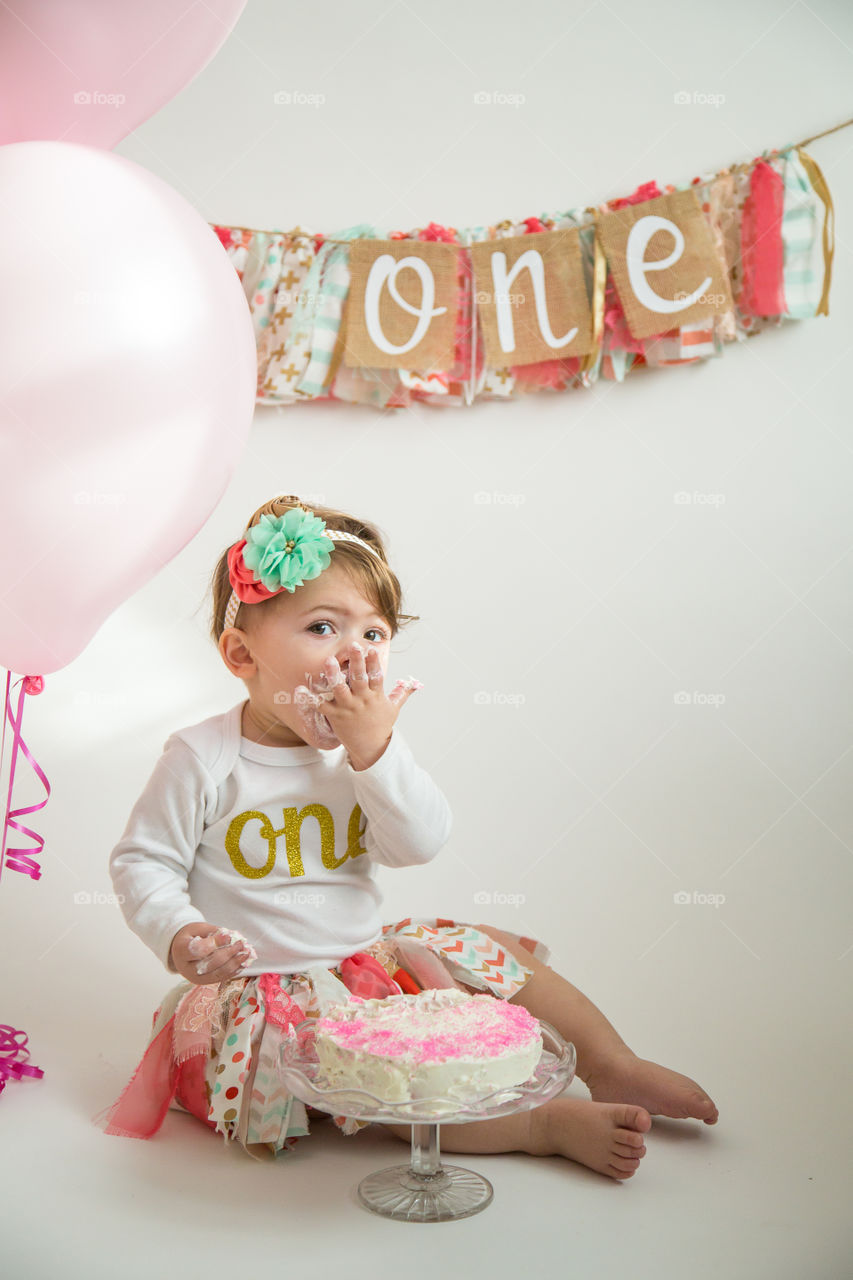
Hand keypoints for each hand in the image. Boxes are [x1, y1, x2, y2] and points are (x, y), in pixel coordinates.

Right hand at [169, 922, 254, 985]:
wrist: (180, 952)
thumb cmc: (190, 937)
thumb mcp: (197, 928)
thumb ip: (214, 932)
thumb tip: (232, 937)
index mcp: (181, 950)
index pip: (199, 949)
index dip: (215, 943)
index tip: (229, 936)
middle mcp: (187, 968)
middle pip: (211, 963)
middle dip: (229, 953)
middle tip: (241, 943)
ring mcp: (196, 978)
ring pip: (218, 973)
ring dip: (235, 963)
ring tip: (246, 953)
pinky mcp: (205, 982)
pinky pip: (222, 978)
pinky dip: (234, 970)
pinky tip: (243, 962)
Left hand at [295, 643, 421, 768]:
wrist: (371, 749)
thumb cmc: (381, 726)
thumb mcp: (394, 709)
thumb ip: (401, 693)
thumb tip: (413, 683)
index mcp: (376, 696)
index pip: (376, 676)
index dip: (374, 662)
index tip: (371, 648)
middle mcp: (362, 700)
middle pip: (359, 679)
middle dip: (357, 662)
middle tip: (353, 646)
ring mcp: (348, 708)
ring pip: (340, 689)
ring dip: (334, 675)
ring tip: (328, 661)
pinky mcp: (335, 716)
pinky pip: (321, 706)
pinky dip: (310, 698)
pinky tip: (300, 689)